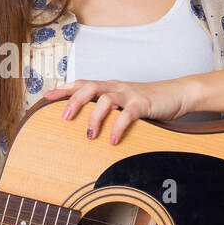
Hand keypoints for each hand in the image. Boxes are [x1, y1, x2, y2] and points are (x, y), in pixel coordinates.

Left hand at [42, 78, 191, 144]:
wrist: (177, 93)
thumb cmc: (147, 101)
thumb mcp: (123, 103)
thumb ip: (108, 109)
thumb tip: (88, 126)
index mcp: (109, 87)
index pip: (82, 83)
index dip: (63, 89)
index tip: (46, 98)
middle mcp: (116, 87)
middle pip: (89, 87)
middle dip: (74, 101)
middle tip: (64, 118)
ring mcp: (129, 94)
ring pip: (106, 99)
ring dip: (95, 118)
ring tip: (90, 136)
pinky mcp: (143, 104)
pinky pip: (127, 114)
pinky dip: (118, 127)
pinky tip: (113, 140)